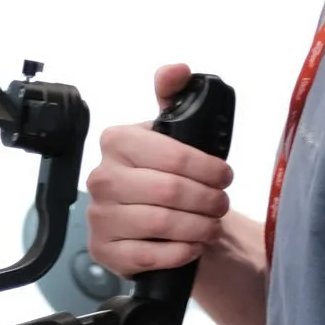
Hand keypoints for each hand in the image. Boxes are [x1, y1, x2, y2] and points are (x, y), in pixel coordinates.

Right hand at [83, 60, 236, 276]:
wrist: (156, 219)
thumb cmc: (168, 174)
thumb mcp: (173, 131)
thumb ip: (174, 95)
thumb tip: (179, 69)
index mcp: (117, 141)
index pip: (172, 155)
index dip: (208, 168)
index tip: (224, 176)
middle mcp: (101, 178)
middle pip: (169, 191)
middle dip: (208, 200)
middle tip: (221, 204)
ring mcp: (99, 217)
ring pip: (161, 223)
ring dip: (198, 227)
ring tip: (211, 225)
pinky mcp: (104, 251)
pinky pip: (147, 255)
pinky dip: (179, 252)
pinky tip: (191, 246)